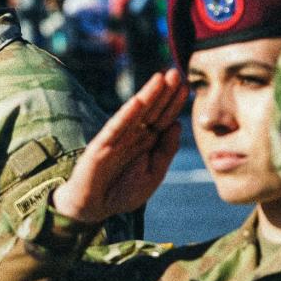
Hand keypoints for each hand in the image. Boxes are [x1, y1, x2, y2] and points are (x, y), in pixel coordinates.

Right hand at [53, 68, 187, 223]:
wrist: (93, 209)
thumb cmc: (122, 193)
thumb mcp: (153, 174)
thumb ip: (166, 151)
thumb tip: (177, 125)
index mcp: (145, 143)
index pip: (162, 119)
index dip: (174, 103)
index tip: (186, 86)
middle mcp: (131, 137)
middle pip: (151, 111)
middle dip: (163, 92)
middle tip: (175, 72)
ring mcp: (115, 140)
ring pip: (135, 114)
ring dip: (147, 95)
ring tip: (160, 78)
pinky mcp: (100, 147)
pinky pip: (115, 128)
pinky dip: (126, 115)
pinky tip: (138, 101)